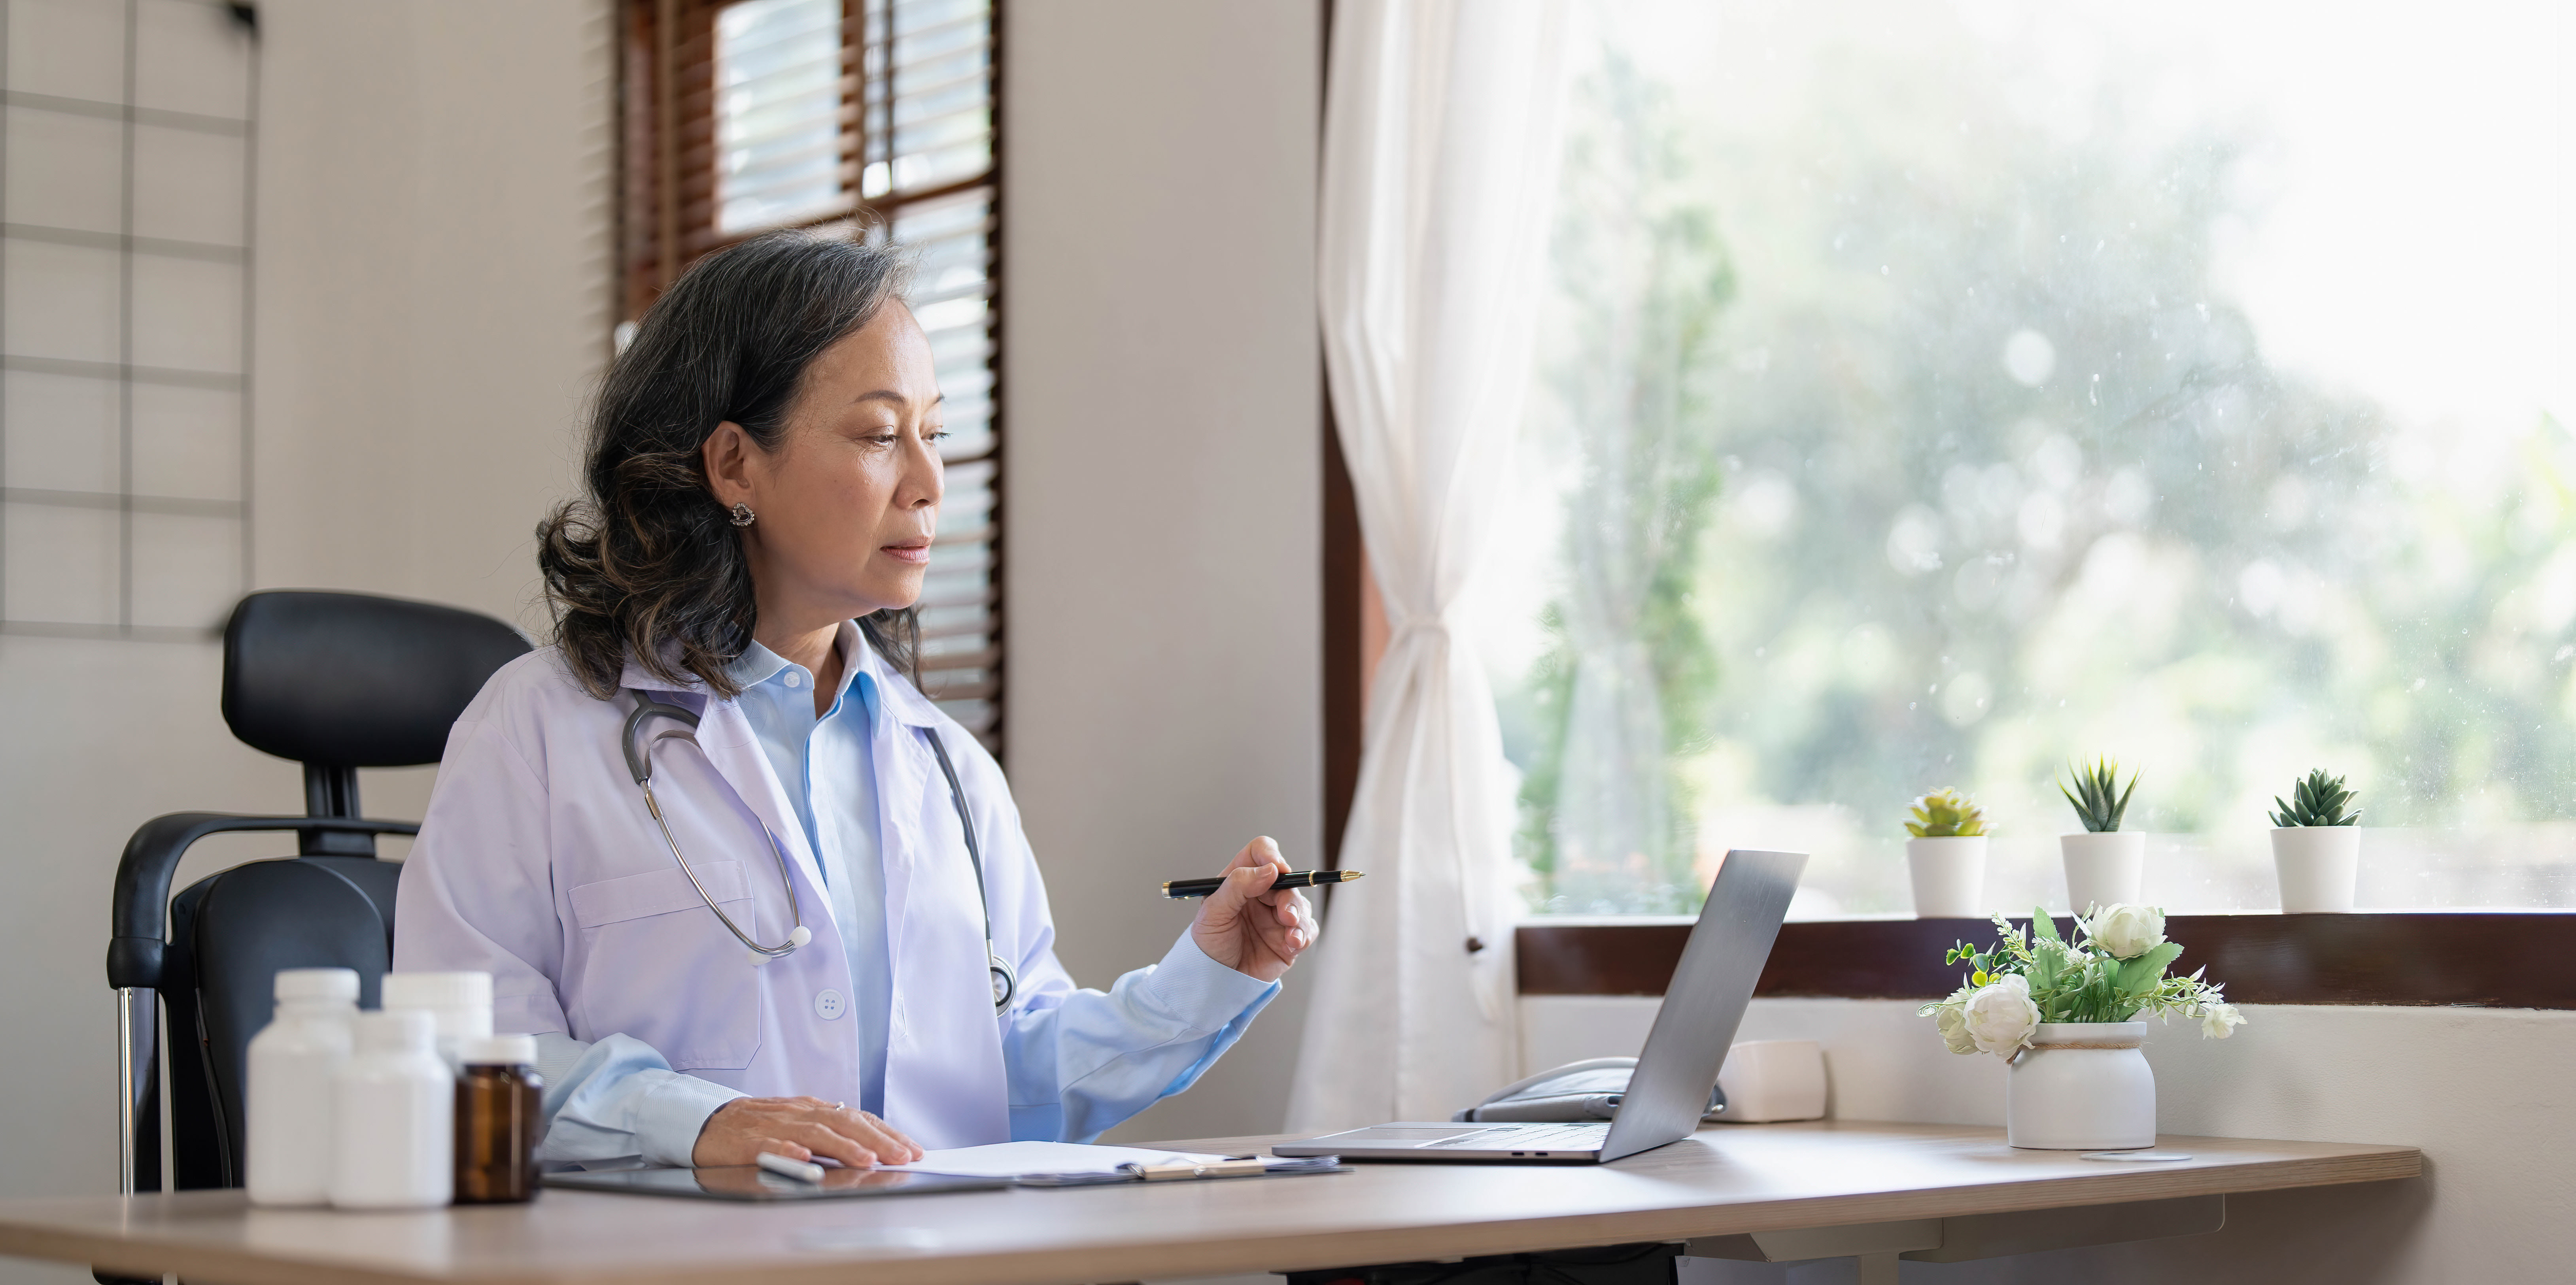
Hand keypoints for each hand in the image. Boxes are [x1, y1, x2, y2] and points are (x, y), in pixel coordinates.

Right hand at [691, 1096, 923, 1167]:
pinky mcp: (749, 1141)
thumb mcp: (800, 1123)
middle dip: (877, 1140)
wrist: (711, 1123)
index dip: (887, 1133)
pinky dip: (788, 1151)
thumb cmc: (761, 1125)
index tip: (912, 1150)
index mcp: (814, 1109)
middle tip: (902, 1157)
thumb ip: (831, 1131)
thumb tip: (871, 1145)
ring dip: (842, 1146)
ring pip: (814, 1133)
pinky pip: (770, 1145)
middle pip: (844, 1122)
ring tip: (866, 1160)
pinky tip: (803, 1159)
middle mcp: (800, 1113)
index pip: (858, 1118)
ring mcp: (775, 1126)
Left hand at [1188, 836, 1317, 982]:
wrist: (1216, 979)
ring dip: (1298, 918)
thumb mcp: (1214, 912)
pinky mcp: (1290, 936)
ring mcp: (1277, 915)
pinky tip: (1291, 945)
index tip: (1277, 870)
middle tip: (1285, 916)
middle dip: (1289, 898)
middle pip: (1287, 880)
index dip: (1271, 856)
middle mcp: (1261, 894)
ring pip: (1301, 904)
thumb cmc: (1209, 943)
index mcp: (1241, 880)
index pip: (1260, 853)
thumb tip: (1270, 870)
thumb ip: (1238, 886)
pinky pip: (1307, 928)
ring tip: (1289, 936)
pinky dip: (1303, 935)